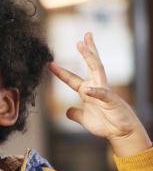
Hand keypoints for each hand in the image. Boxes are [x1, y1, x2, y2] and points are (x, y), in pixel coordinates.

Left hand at [49, 32, 150, 156]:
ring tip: (83, 45)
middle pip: (90, 65)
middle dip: (86, 50)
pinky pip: (102, 94)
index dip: (60, 71)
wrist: (120, 133)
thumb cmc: (106, 124)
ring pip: (97, 70)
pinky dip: (95, 91)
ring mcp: (104, 91)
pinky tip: (88, 89)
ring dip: (89, 56)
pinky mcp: (111, 100)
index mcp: (87, 91)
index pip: (72, 78)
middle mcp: (96, 87)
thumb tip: (67, 110)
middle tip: (83, 37)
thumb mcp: (84, 118)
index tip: (50, 63)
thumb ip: (75, 113)